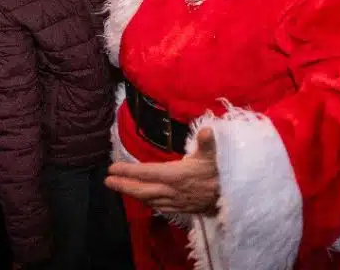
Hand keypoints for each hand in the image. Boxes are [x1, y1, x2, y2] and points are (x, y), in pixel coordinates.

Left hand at [105, 127, 220, 214]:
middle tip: (107, 181)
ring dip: (132, 194)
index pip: (147, 173)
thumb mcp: (214, 155)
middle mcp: (172, 190)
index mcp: (177, 175)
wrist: (232, 199)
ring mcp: (175, 202)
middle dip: (123, 185)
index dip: (129, 171)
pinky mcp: (181, 209)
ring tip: (118, 188)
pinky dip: (146, 203)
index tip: (112, 168)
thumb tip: (206, 129)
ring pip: (148, 200)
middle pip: (143, 190)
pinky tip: (142, 200)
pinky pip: (159, 207)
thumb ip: (208, 143)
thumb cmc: (221, 173)